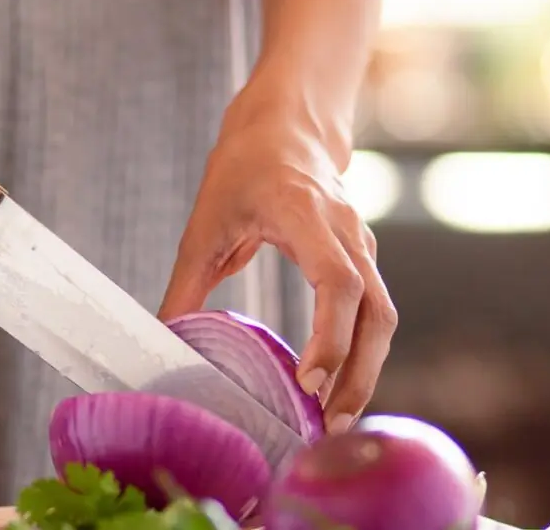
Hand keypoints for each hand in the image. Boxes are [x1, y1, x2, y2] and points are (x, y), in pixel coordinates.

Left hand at [158, 101, 397, 434]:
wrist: (288, 125)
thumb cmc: (245, 165)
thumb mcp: (205, 223)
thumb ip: (187, 285)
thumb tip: (166, 340)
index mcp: (307, 216)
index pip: (338, 285)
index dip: (330, 338)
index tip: (307, 382)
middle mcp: (347, 232)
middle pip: (375, 313)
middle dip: (359, 374)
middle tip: (328, 425)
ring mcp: (362, 244)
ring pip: (383, 316)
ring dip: (366, 369)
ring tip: (335, 418)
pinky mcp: (362, 256)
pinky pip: (374, 311)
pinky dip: (362, 350)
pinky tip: (338, 383)